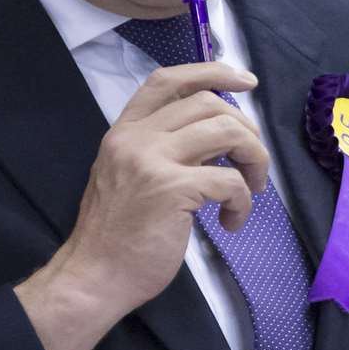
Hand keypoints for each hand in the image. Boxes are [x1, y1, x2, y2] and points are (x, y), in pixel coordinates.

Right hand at [16, 62, 268, 349]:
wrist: (94, 277)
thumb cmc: (115, 235)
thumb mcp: (127, 176)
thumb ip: (159, 150)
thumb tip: (215, 140)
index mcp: (124, 131)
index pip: (168, 80)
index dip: (212, 72)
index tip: (246, 81)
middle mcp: (136, 138)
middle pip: (209, 104)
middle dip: (246, 128)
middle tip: (253, 161)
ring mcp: (153, 161)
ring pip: (227, 131)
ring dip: (254, 157)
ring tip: (252, 187)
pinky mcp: (173, 190)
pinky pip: (230, 181)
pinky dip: (243, 201)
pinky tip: (232, 222)